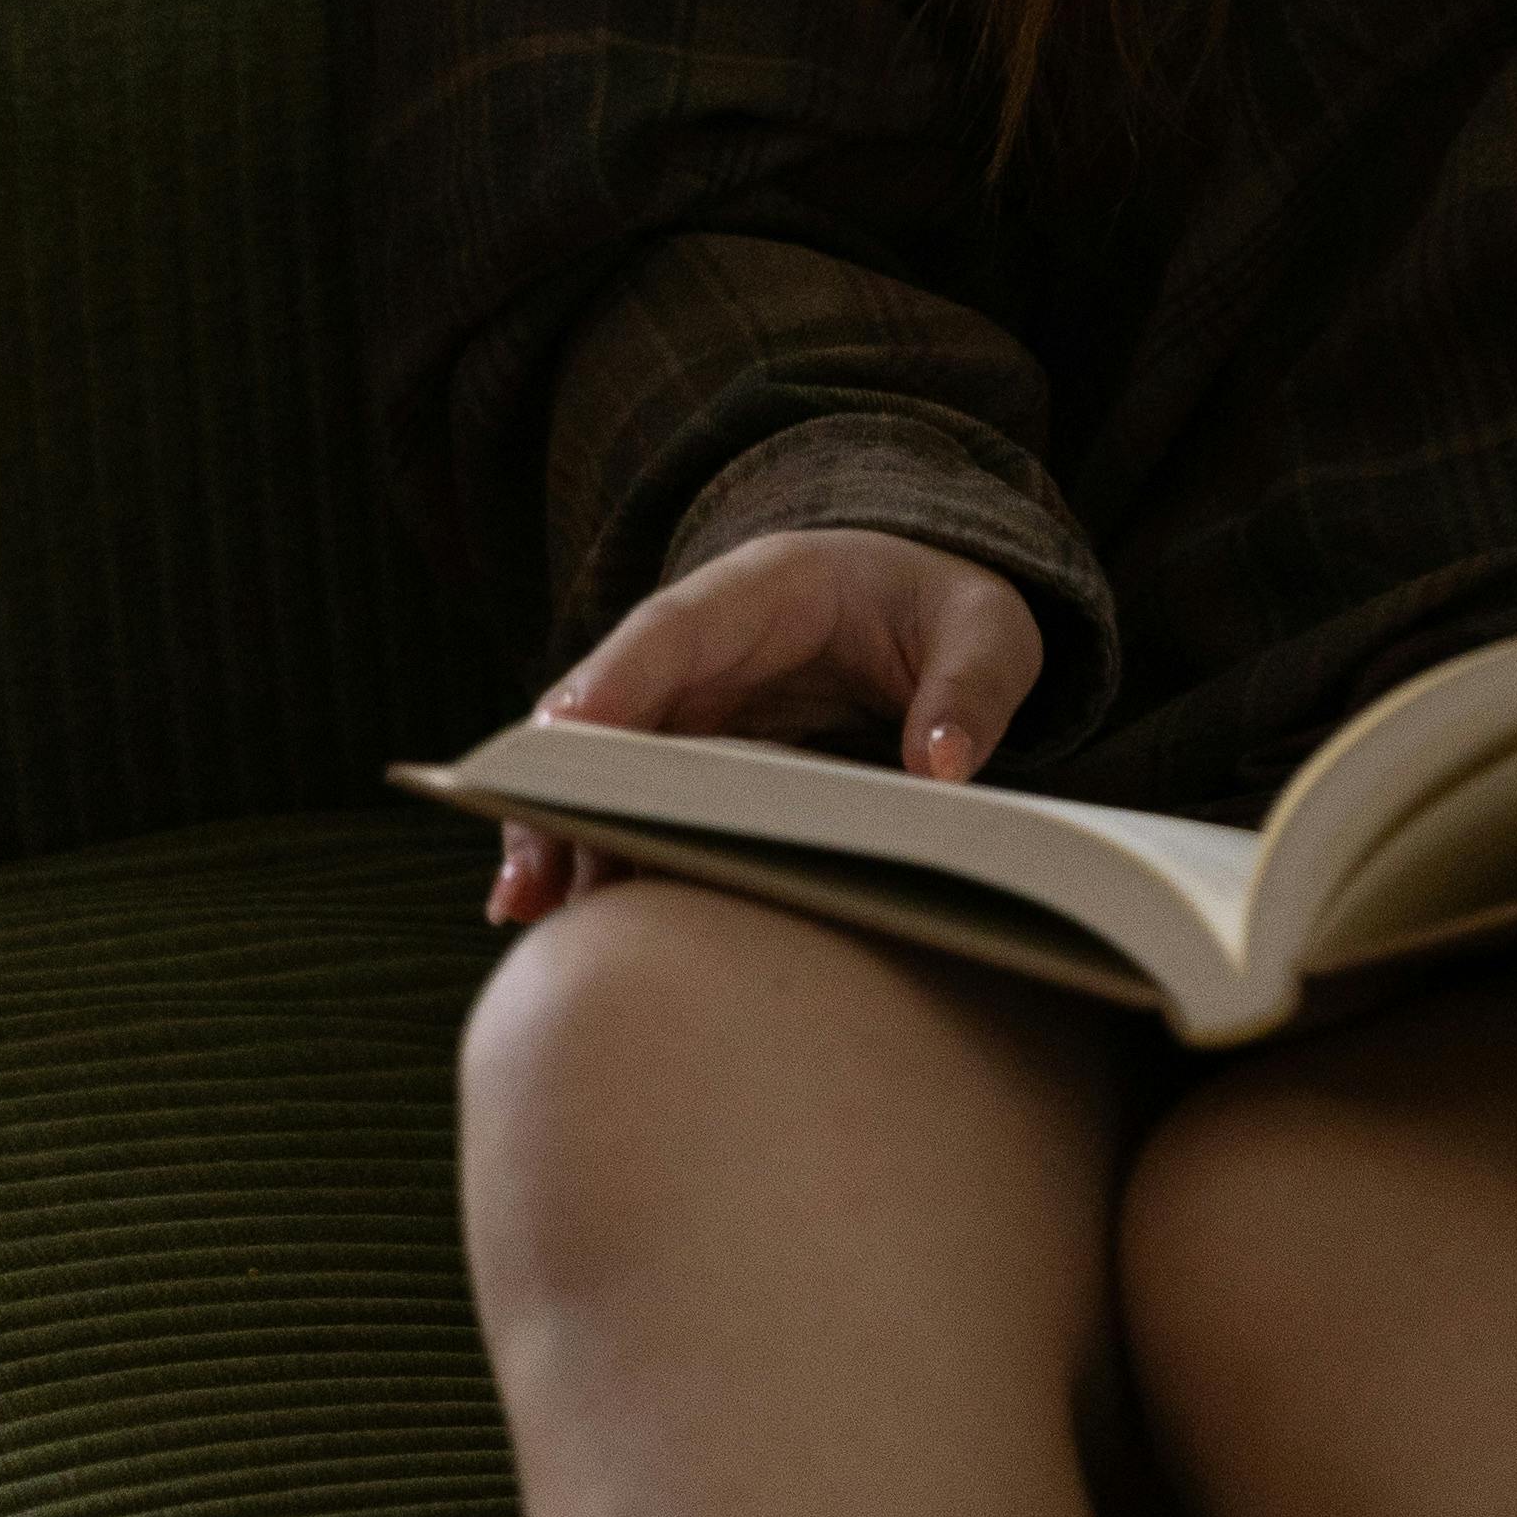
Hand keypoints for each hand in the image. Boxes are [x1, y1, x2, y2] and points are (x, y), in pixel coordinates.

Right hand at [483, 524, 1045, 931]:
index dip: (613, 680)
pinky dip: (600, 861)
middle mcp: (703, 651)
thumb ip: (973, 687)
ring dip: (563, 838)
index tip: (558, 736)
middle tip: (527, 870)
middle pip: (609, 713)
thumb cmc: (949, 614)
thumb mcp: (989, 630)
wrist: (924, 614)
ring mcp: (688, 710)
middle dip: (559, 786)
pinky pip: (631, 811)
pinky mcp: (691, 766)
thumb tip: (940, 770)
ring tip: (528, 915)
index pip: (673, 629)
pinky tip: (567, 928)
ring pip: (601, 771)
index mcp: (766, 588)